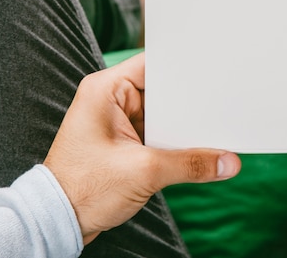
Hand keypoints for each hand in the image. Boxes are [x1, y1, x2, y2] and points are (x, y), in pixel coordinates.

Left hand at [43, 53, 240, 243]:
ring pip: (162, 114)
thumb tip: (227, 162)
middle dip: (187, 104)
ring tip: (207, 132)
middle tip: (215, 109)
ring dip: (180, 126)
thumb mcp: (144, 172)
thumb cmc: (82, 190)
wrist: (59, 221)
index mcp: (105, 90)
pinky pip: (157, 132)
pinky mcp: (124, 140)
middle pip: (162, 91)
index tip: (212, 72)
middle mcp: (111, 100)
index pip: (154, 64)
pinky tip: (192, 148)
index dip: (184, 68)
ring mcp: (117, 121)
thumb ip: (191, 164)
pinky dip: (173, 141)